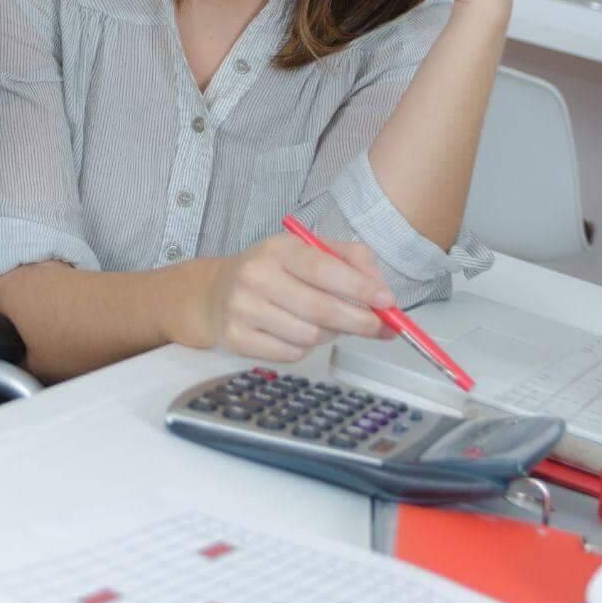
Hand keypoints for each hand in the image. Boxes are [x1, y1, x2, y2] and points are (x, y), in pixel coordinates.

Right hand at [181, 235, 394, 363]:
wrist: (214, 293)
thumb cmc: (273, 272)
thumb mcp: (308, 252)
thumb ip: (350, 259)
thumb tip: (380, 288)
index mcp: (278, 249)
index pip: (324, 269)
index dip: (360, 287)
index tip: (387, 301)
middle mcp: (256, 276)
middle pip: (320, 309)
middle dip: (359, 321)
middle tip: (381, 328)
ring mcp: (243, 309)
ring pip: (308, 336)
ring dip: (329, 335)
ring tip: (326, 324)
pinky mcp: (237, 338)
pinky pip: (290, 354)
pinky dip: (304, 349)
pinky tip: (297, 333)